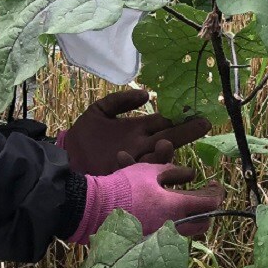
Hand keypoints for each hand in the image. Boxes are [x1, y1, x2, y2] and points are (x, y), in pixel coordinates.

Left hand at [59, 89, 211, 175]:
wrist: (63, 157)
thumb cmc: (82, 136)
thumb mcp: (99, 111)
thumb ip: (120, 101)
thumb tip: (146, 94)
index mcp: (138, 130)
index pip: (165, 122)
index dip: (180, 117)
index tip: (198, 111)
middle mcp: (140, 146)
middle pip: (169, 138)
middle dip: (186, 132)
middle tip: (203, 123)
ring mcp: (133, 161)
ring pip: (156, 157)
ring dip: (164, 151)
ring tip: (167, 141)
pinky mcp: (122, 174)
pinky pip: (137, 171)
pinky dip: (140, 166)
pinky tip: (140, 157)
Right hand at [70, 153, 222, 243]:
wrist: (96, 207)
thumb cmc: (123, 186)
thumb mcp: (148, 171)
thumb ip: (172, 172)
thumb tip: (189, 174)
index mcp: (176, 207)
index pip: (208, 203)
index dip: (216, 193)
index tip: (216, 185)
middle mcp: (173, 227)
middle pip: (203, 224)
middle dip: (207, 211)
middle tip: (202, 198)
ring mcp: (161, 237)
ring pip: (187, 232)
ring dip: (190, 219)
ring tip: (184, 206)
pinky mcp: (149, 243)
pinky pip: (169, 236)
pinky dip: (172, 225)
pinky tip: (163, 215)